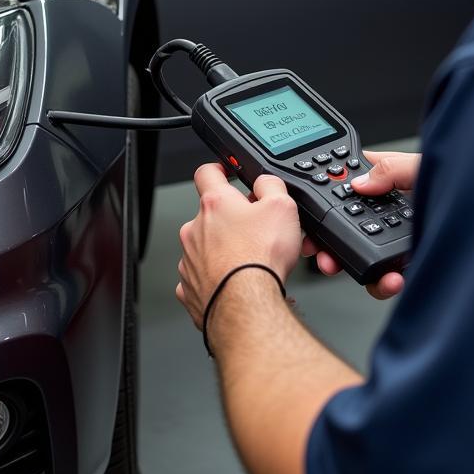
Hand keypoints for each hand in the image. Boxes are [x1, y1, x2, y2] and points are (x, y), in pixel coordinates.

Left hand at [177, 163, 302, 328]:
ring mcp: (190, 260)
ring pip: (207, 248)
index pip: (207, 173)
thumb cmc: (260, 259)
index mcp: (215, 204)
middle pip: (211, 216)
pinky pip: (203, 278)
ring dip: (225, 251)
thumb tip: (265, 181)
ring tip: (251, 262)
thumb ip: (271, 185)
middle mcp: (195, 229)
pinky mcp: (190, 288)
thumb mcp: (282, 207)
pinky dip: (217, 279)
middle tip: (256, 232)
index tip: (225, 172)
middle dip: (232, 221)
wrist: (246, 304)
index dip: (218, 169)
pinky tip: (235, 283)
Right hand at [303, 150, 420, 300]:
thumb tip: (362, 181)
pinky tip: (391, 280)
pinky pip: (386, 280)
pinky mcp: (410, 267)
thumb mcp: (428, 165)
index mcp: (387, 182)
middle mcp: (389, 213)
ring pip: (359, 257)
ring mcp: (398, 242)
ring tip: (349, 267)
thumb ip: (394, 169)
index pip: (344, 188)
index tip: (310, 217)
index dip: (322, 201)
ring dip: (349, 264)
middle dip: (327, 242)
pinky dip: (382, 284)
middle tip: (320, 251)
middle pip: (344, 228)